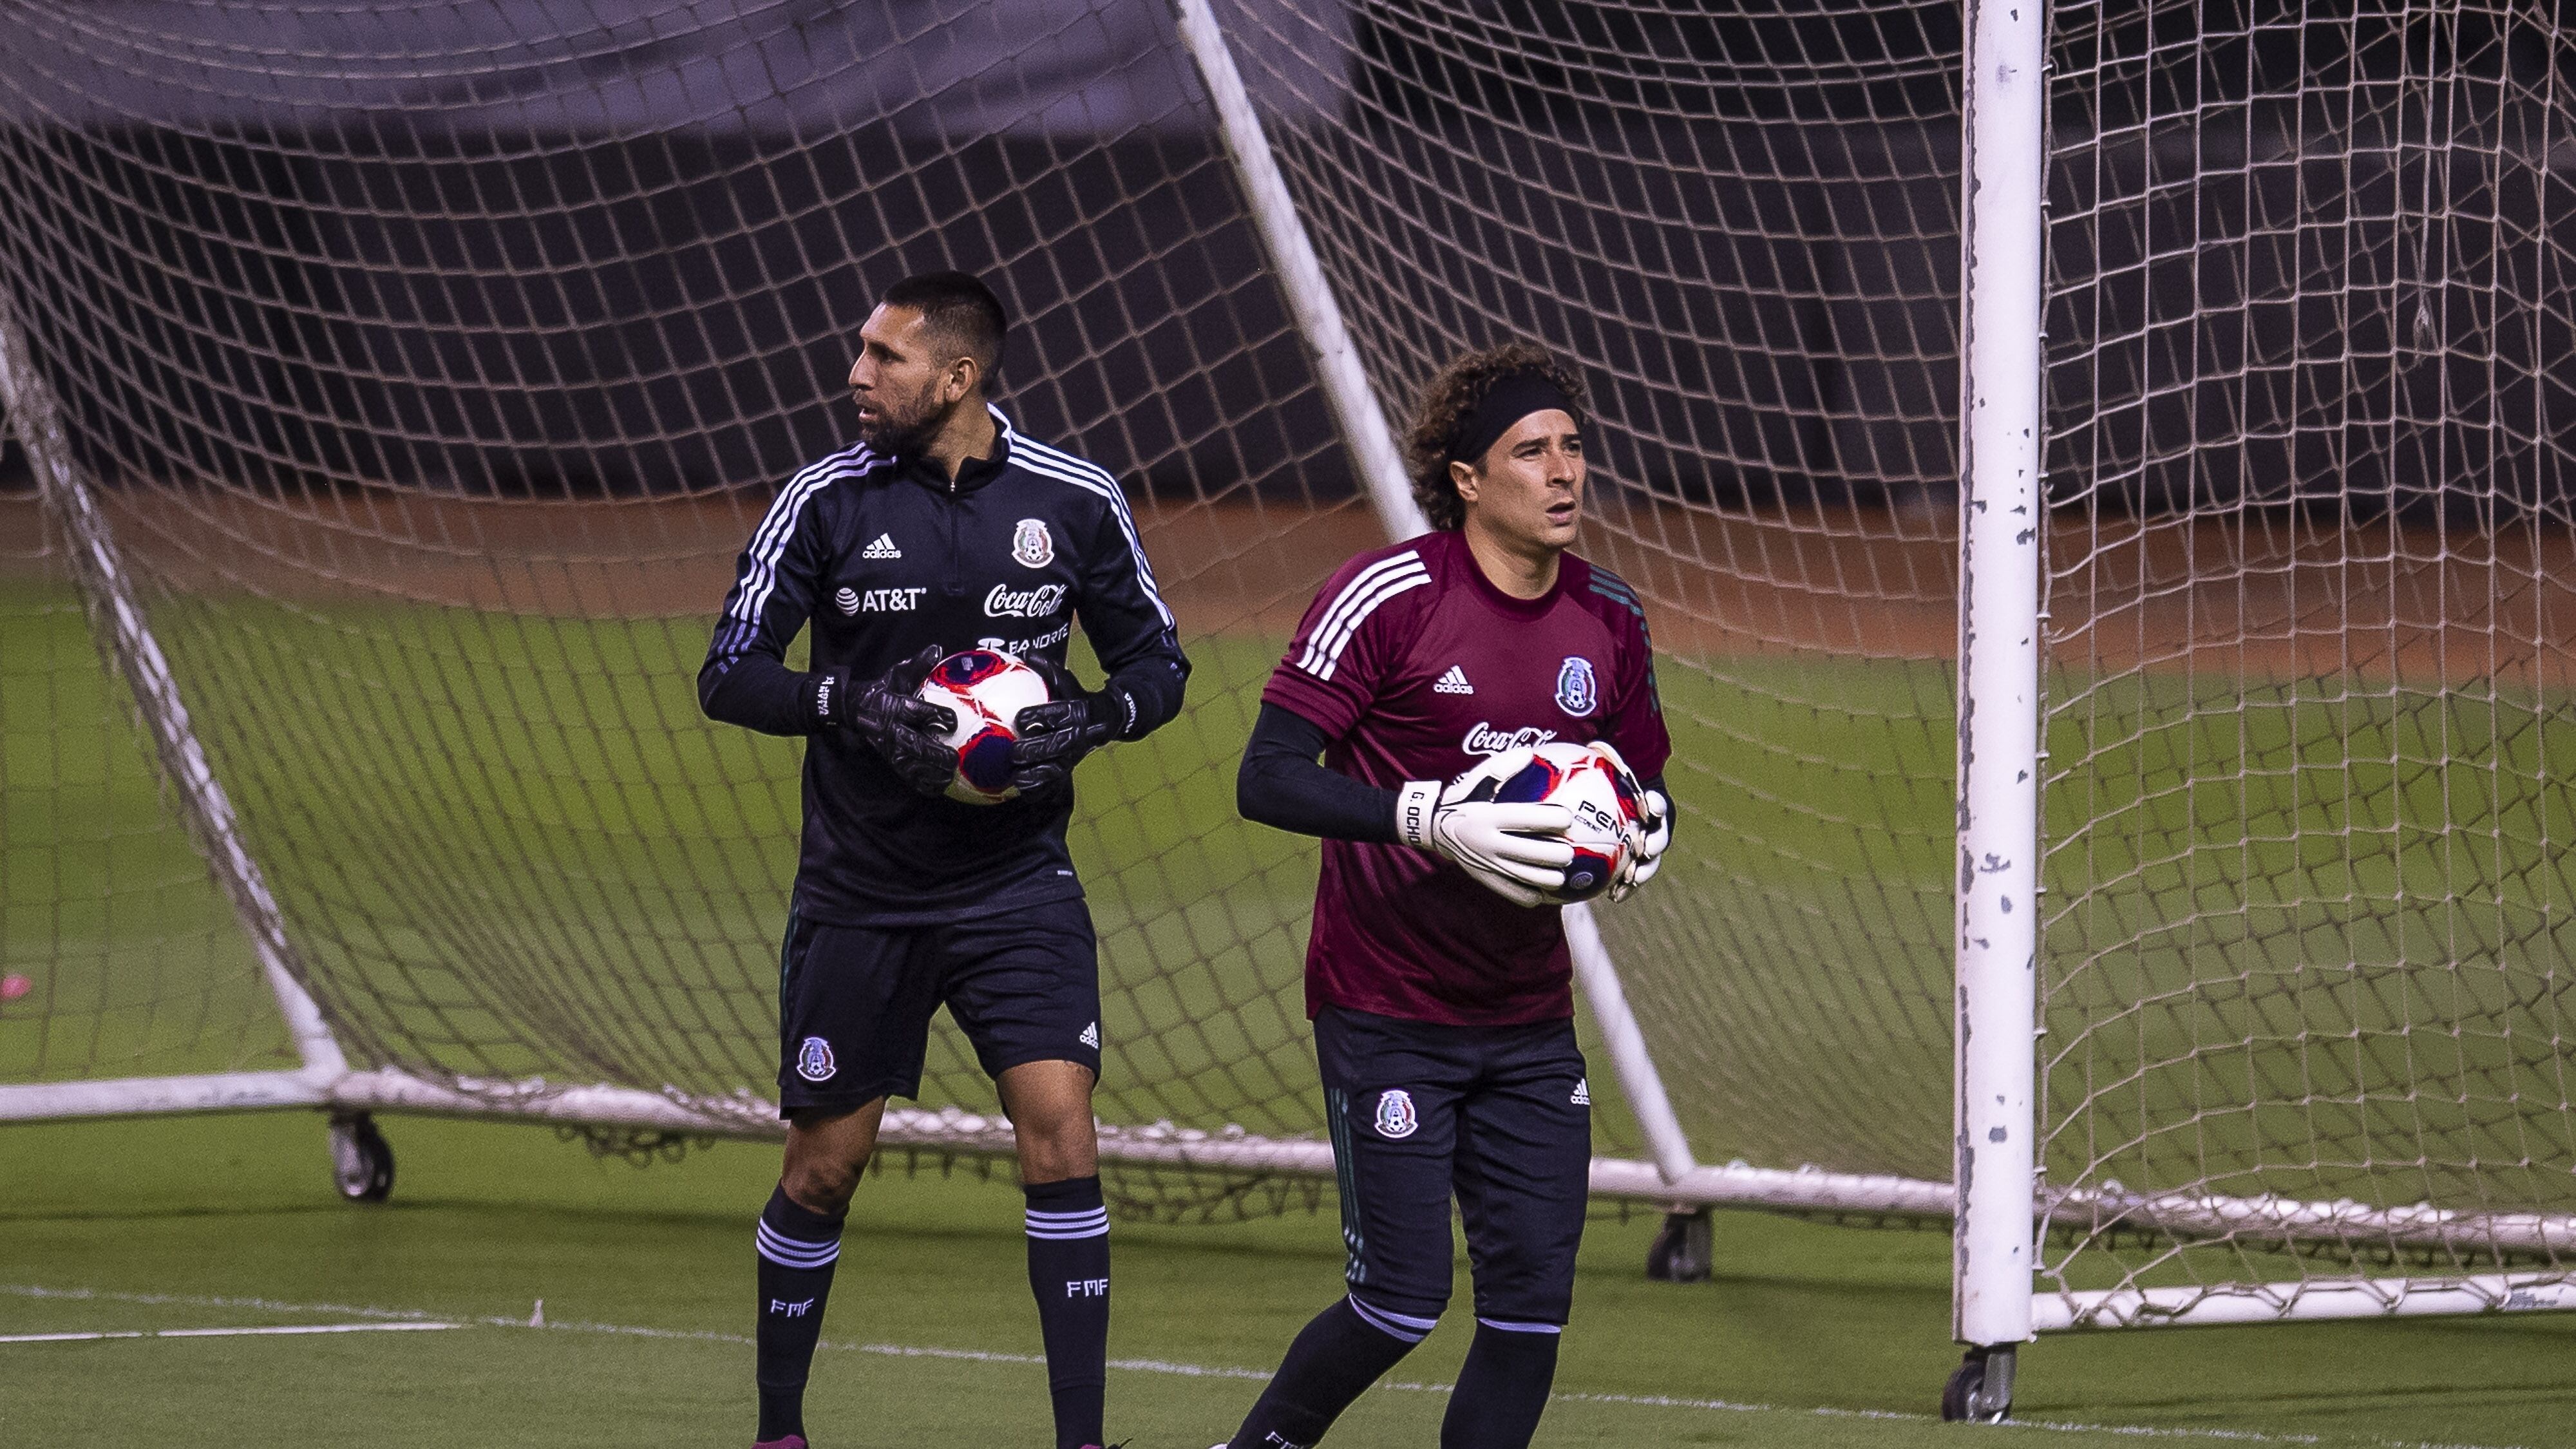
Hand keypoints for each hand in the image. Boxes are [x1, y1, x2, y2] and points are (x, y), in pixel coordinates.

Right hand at [842, 645, 955, 796]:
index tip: (951, 720)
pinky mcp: (890, 759)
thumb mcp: (896, 675)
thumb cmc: (881, 691)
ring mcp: (890, 748)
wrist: (852, 709)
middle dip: (934, 753)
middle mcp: (891, 729)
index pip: (916, 712)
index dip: (935, 716)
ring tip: (949, 776)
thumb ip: (917, 665)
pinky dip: (922, 784)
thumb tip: (937, 649)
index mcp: (894, 707)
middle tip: (954, 758)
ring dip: (930, 773)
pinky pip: (906, 776)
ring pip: (910, 765)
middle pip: (914, 745)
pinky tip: (938, 788)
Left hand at [1008, 657, 1119, 793]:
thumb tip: (1028, 654)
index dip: (1040, 717)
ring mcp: (1075, 755)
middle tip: (1015, 751)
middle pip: (1058, 745)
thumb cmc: (1080, 698)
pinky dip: (1039, 788)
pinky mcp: (1070, 769)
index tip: (1020, 719)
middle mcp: (1079, 736)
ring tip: (1016, 775)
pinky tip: (1021, 789)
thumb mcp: (1068, 682)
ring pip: (1057, 768)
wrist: (1110, 719)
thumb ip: (1049, 669)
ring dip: (1037, 774)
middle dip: (1036, 750)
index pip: (1058, 714)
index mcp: (1078, 712)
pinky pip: (1055, 783)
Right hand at [1395, 748, 1574, 907]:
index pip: (1528, 819)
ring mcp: (1487, 863)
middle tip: (1570, 850)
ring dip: (1550, 878)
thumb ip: (1503, 766)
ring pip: (1527, 877)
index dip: (1554, 819)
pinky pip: (1512, 893)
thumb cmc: (1463, 798)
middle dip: (1559, 853)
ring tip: (1562, 873)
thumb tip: (1530, 753)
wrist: (1433, 827)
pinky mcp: (1485, 878)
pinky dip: (1531, 895)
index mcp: (1489, 816)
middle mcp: (1489, 842)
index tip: (1569, 817)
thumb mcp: (1478, 777)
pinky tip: (1543, 892)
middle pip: (1534, 853)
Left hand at [1583, 740, 1668, 901]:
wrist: (1611, 800)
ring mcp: (1647, 844)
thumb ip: (1600, 757)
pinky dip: (1626, 886)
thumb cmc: (1605, 779)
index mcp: (1650, 801)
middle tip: (1644, 850)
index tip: (1649, 806)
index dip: (1656, 803)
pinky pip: (1633, 876)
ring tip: (1631, 880)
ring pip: (1650, 860)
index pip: (1657, 801)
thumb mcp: (1602, 765)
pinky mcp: (1636, 861)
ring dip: (1643, 871)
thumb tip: (1588, 741)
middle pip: (1660, 833)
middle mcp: (1653, 824)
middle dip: (1656, 842)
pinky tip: (1614, 897)